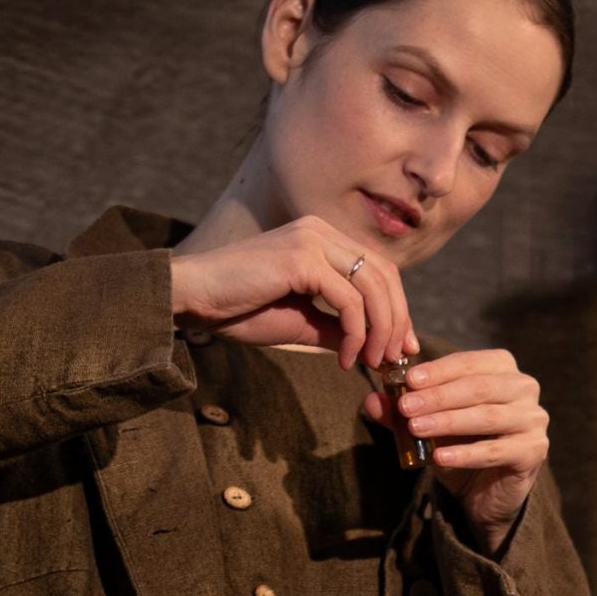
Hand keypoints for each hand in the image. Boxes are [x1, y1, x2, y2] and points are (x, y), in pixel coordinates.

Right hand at [167, 215, 415, 370]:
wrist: (195, 299)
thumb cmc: (241, 309)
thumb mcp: (303, 322)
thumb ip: (339, 327)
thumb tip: (374, 347)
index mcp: (322, 240)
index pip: (379, 270)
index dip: (398, 309)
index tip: (401, 347)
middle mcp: (320, 232)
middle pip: (384, 276)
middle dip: (396, 322)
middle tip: (393, 360)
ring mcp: (311, 239)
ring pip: (371, 287)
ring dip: (379, 331)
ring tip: (371, 363)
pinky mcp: (301, 257)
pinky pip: (348, 300)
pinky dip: (356, 334)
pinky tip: (345, 358)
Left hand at [375, 349, 547, 549]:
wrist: (484, 492)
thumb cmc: (460, 447)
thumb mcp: (429, 426)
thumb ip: (403, 412)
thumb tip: (370, 401)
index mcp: (503, 369)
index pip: (469, 363)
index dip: (438, 370)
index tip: (407, 380)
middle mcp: (524, 388)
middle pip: (480, 388)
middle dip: (439, 396)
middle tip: (406, 406)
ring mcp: (534, 420)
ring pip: (489, 417)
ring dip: (449, 422)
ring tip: (417, 428)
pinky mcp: (535, 452)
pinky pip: (497, 451)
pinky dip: (466, 454)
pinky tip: (439, 458)